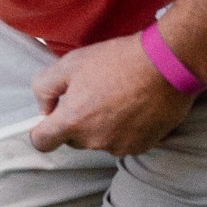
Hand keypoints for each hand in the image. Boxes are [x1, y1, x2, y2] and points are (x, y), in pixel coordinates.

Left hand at [27, 33, 194, 156]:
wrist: (165, 64)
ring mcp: (120, 146)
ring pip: (99, 140)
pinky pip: (123, 141)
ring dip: (102, 125)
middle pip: (73, 139)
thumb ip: (44, 88)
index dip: (42, 130)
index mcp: (73, 121)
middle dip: (76, 121)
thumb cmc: (117, 61)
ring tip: (117, 96)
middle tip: (92, 93)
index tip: (50, 117)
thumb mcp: (69, 64)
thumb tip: (44, 108)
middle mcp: (94, 140)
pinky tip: (133, 105)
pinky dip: (125, 128)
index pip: (41, 142)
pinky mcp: (143, 146)